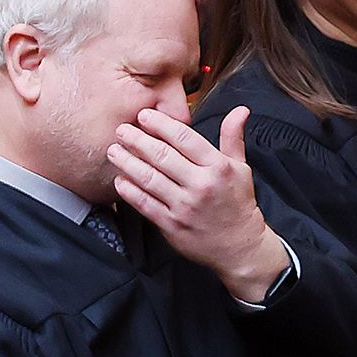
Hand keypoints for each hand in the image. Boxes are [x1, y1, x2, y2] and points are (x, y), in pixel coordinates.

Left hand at [109, 106, 289, 300]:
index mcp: (218, 167)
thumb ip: (233, 137)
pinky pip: (145, 203)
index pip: (185, 138)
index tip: (144, 116)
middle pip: (162, 155)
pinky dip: (129, 190)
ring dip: (127, 162)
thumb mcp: (241, 168)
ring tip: (114, 151)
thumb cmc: (238, 204)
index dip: (161, 124)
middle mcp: (201, 185)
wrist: (239, 246)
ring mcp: (185, 205)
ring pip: (149, 178)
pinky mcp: (171, 224)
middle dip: (137, 140)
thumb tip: (239, 110)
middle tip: (121, 130)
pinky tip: (120, 180)